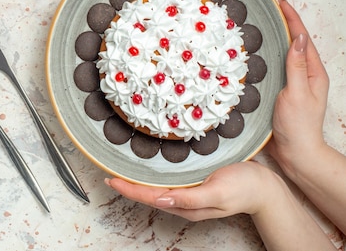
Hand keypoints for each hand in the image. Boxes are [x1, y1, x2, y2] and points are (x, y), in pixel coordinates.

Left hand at [105, 161, 273, 220]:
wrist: (266, 187)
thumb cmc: (245, 188)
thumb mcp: (218, 192)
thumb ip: (190, 198)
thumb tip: (162, 199)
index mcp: (187, 205)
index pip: (150, 197)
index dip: (129, 189)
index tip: (111, 180)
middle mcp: (184, 201)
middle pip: (148, 194)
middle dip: (127, 185)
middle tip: (108, 173)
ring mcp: (188, 194)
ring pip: (156, 189)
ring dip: (137, 181)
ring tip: (120, 171)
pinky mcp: (194, 185)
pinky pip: (167, 182)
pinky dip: (152, 176)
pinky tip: (147, 169)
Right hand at [268, 0, 329, 171]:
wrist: (296, 153)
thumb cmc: (298, 126)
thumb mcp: (297, 93)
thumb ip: (296, 66)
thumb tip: (297, 38)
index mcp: (313, 72)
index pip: (302, 38)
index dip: (292, 18)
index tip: (280, 2)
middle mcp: (305, 75)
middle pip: (295, 42)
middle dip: (285, 22)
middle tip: (270, 7)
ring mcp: (294, 83)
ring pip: (285, 54)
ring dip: (276, 38)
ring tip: (263, 24)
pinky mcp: (283, 92)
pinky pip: (277, 67)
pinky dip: (269, 55)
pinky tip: (258, 54)